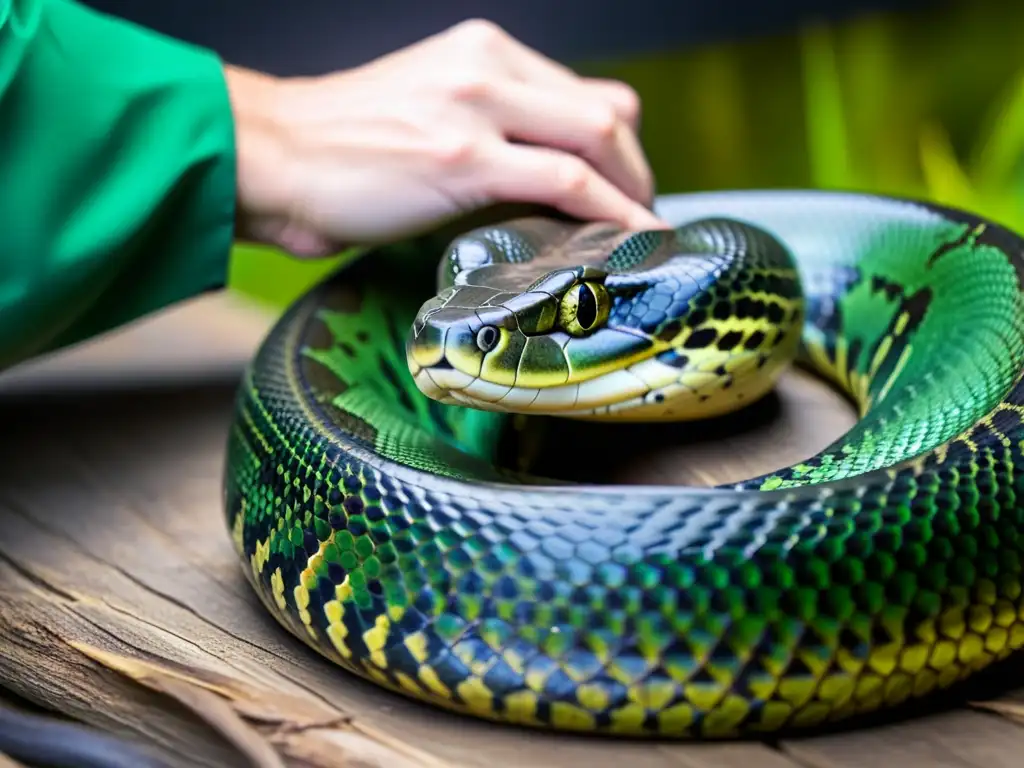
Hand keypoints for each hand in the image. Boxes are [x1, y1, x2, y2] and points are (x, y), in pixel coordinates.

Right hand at [225, 19, 665, 257]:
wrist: (273, 158)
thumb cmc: (342, 148)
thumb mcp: (428, 114)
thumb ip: (488, 129)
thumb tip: (539, 181)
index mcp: (482, 52)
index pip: (584, 92)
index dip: (618, 146)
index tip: (625, 188)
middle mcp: (488, 66)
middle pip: (606, 110)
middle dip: (637, 170)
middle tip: (638, 217)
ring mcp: (476, 107)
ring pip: (598, 137)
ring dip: (633, 191)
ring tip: (637, 235)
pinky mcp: (464, 158)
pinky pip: (567, 181)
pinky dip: (611, 212)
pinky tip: (625, 239)